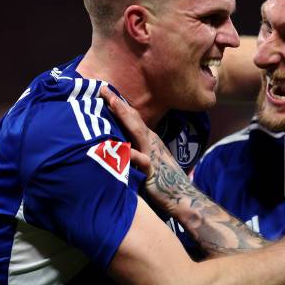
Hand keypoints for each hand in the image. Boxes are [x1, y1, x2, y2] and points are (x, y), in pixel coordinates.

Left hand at [100, 87, 196, 215]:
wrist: (182, 197)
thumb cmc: (163, 181)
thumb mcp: (149, 160)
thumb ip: (137, 150)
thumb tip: (121, 144)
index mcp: (149, 139)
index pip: (133, 118)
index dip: (120, 104)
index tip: (106, 91)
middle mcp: (151, 142)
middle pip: (133, 118)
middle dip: (118, 103)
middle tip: (103, 88)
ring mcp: (152, 153)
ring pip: (137, 131)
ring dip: (124, 116)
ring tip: (112, 103)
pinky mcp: (152, 169)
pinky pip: (141, 160)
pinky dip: (132, 153)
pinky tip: (122, 147)